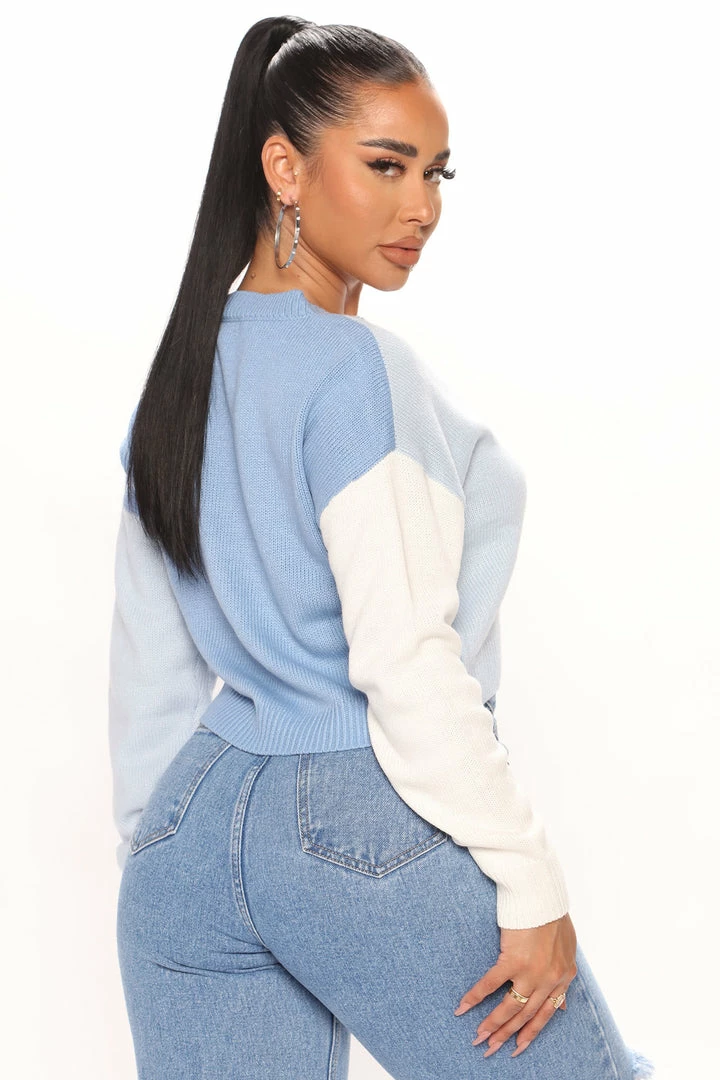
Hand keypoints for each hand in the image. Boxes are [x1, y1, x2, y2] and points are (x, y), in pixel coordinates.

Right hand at [453, 912, 576, 1057]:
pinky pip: (491, 984)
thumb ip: (563, 975)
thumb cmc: (553, 915)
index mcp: (564, 977)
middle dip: (507, 1036)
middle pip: (526, 1016)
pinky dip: (476, 997)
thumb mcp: (568, 949)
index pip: (547, 1014)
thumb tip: (563, 1003)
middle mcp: (550, 979)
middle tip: (491, 1050)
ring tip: (478, 1038)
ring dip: (493, 1025)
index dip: (531, 1033)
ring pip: (511, 1008)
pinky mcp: (513, 960)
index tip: (518, 1048)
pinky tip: (463, 1007)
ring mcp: (532, 972)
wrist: (541, 894)